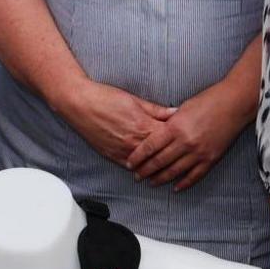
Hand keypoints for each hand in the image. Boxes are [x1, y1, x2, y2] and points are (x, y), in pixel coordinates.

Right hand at [55, 80, 173, 167]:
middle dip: (173, 156)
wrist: (80, 105)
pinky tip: (148, 169)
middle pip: (161, 155)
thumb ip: (157, 110)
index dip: (181, 138)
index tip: (189, 137)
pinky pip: (131, 167)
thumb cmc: (105, 98)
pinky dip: (141, 169)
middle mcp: (135, 142)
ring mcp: (123, 152)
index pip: (170, 138)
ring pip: (147, 166)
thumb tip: (176, 112)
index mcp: (144, 126)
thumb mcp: (135, 100)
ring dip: (158, 167)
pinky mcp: (112, 156)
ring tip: (170, 167)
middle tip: (184, 156)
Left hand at [124, 86, 249, 191]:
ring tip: (151, 183)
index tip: (129, 164)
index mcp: (174, 127)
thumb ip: (168, 123)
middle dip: (145, 171)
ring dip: (160, 179)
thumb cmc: (208, 101)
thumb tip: (154, 134)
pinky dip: (183, 183)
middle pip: (159, 162)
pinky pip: (194, 176)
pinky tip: (175, 187)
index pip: (149, 147)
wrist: (234, 103)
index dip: (137, 157)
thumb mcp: (182, 109)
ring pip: (174, 172)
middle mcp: (185, 142)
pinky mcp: (211, 159)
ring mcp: (198, 152)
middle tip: (136, 177)